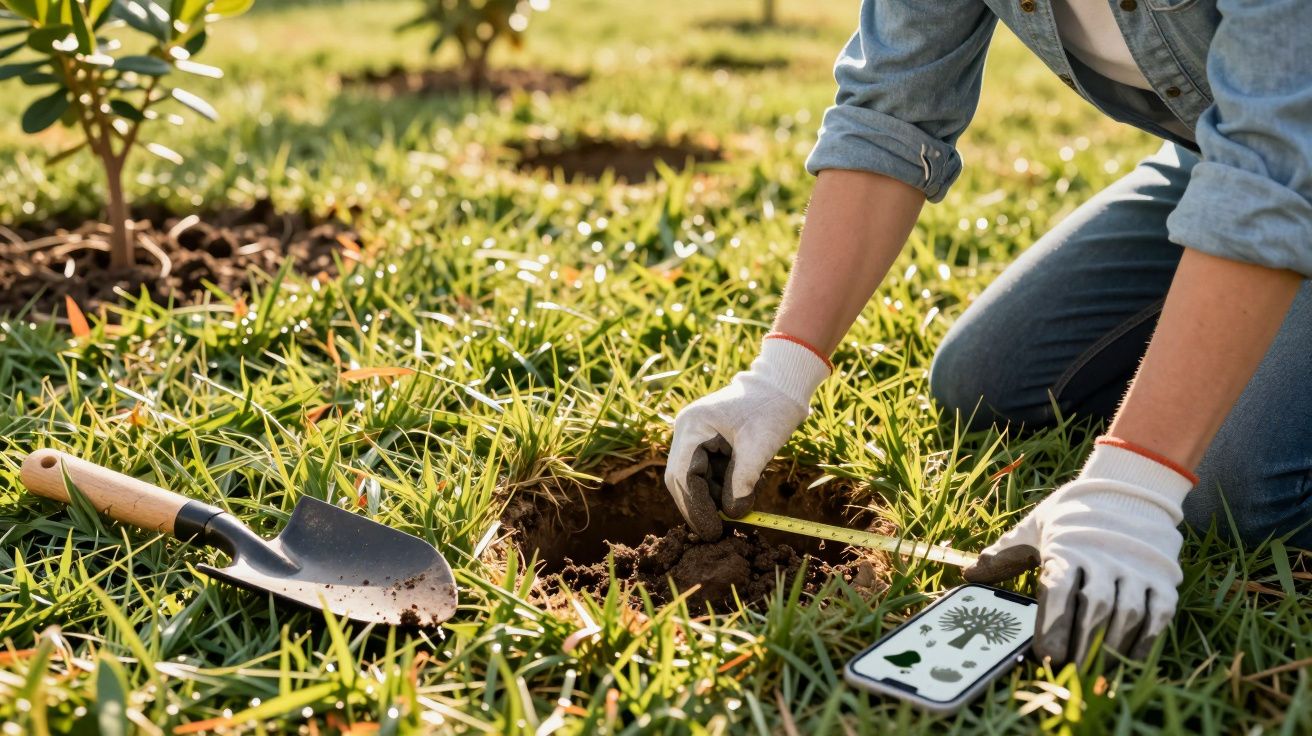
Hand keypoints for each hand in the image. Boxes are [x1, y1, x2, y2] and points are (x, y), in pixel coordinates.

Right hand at [664, 337, 829, 539]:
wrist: (783, 384)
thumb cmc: (772, 409)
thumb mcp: (759, 448)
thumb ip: (742, 482)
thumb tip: (733, 515)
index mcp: (692, 427)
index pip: (683, 477)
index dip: (695, 508)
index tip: (712, 532)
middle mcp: (687, 432)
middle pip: (683, 480)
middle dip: (700, 507)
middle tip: (718, 533)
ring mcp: (696, 436)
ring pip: (696, 480)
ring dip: (715, 497)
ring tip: (745, 502)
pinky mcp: (709, 442)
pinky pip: (709, 472)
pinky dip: (724, 486)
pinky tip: (746, 489)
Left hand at [963, 439, 1194, 664]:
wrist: (1128, 487)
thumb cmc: (1072, 513)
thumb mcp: (1035, 527)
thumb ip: (1004, 553)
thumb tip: (968, 574)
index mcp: (1068, 548)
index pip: (1058, 593)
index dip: (1051, 627)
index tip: (1043, 656)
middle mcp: (1104, 558)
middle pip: (1094, 610)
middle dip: (1080, 646)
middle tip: (1068, 674)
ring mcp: (1137, 568)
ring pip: (1127, 615)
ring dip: (1111, 649)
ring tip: (1095, 673)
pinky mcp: (1163, 578)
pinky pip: (1157, 615)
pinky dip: (1143, 641)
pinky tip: (1127, 659)